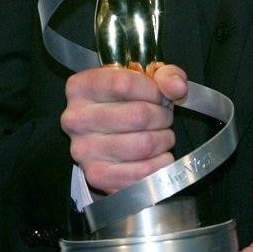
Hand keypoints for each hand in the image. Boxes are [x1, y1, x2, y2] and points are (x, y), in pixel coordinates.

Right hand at [61, 63, 186, 194]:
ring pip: (144, 144)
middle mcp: (76, 119)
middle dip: (162, 117)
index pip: (123, 84)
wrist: (111, 137)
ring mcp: (84, 150)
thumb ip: (165, 75)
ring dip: (164, 140)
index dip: (153, 91)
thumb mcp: (146, 79)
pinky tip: (157, 155)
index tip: (160, 95)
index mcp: (81, 87)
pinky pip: (142, 173)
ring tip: (161, 136)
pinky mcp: (97, 176)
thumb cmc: (128, 103)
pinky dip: (160, 164)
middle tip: (164, 117)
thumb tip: (176, 86)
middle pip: (138, 115)